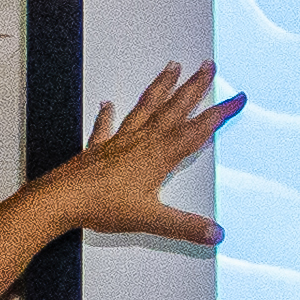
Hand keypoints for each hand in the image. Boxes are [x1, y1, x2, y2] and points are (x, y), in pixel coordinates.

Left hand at [38, 61, 235, 246]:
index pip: (197, 130)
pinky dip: (108, 114)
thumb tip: (216, 233)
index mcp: (159, 155)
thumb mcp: (152, 219)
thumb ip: (185, 226)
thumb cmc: (104, 205)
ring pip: (146, 107)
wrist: (62, 199)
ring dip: (161, 87)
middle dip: (194, 86)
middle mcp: (142, 141)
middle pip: (174, 108)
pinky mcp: (99, 148)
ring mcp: (120, 141)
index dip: (220, 113)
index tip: (237, 98)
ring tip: (171, 67)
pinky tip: (107, 104)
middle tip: (208, 66)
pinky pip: (106, 126)